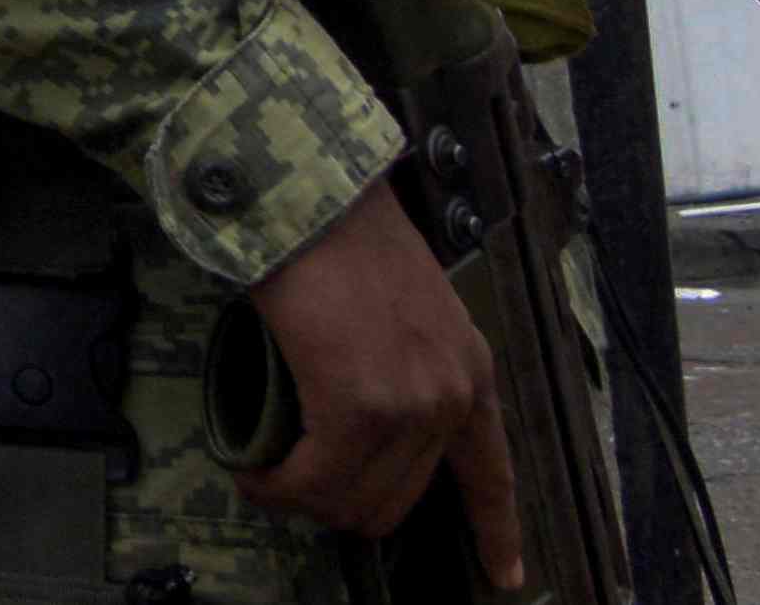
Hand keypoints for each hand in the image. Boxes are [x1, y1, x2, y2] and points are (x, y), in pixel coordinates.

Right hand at [243, 183, 524, 583]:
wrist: (310, 193)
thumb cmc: (342, 235)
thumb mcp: (406, 309)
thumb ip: (402, 369)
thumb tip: (357, 421)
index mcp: (470, 372)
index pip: (493, 475)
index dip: (497, 533)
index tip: (505, 575)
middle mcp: (451, 397)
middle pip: (399, 503)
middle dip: (341, 506)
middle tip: (295, 482)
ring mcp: (409, 405)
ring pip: (353, 501)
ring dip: (302, 499)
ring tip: (266, 473)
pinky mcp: (357, 406)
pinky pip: (313, 480)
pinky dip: (276, 487)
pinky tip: (254, 474)